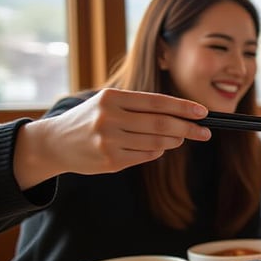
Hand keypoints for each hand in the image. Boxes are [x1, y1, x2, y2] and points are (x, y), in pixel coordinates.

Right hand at [13, 88, 210, 189]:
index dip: (183, 107)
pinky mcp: (110, 161)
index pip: (156, 102)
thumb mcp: (109, 103)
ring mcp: (109, 141)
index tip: (203, 112)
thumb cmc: (90, 119)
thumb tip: (182, 117)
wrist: (55, 143)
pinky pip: (146, 155)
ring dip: (174, 140)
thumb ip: (140, 107)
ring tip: (181, 136)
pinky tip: (158, 145)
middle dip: (188, 128)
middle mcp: (109, 119)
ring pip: (156, 142)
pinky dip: (158, 150)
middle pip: (161, 124)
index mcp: (111, 98)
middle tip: (205, 131)